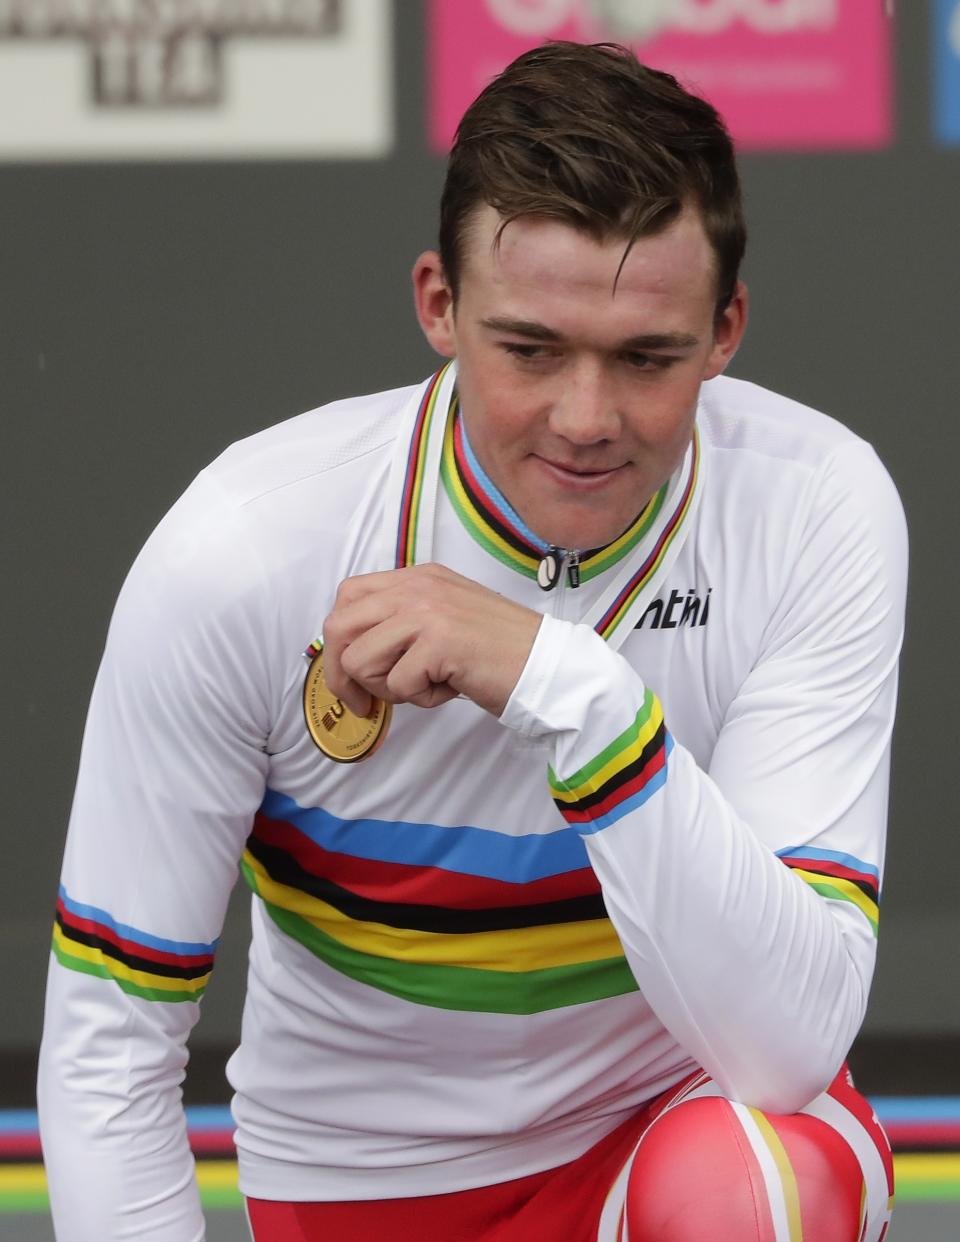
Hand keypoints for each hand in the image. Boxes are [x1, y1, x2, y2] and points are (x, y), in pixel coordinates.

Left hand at [321, 564, 542, 717]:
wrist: (547, 665)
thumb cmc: (498, 652)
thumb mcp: (444, 620)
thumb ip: (402, 625)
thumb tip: (352, 657)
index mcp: (417, 578)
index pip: (347, 598)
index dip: (340, 642)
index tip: (353, 676)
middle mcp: (417, 587)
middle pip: (338, 628)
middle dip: (344, 675)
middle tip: (365, 703)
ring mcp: (426, 612)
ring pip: (360, 660)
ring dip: (388, 687)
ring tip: (427, 685)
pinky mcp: (438, 642)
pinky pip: (397, 685)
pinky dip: (422, 698)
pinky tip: (451, 687)